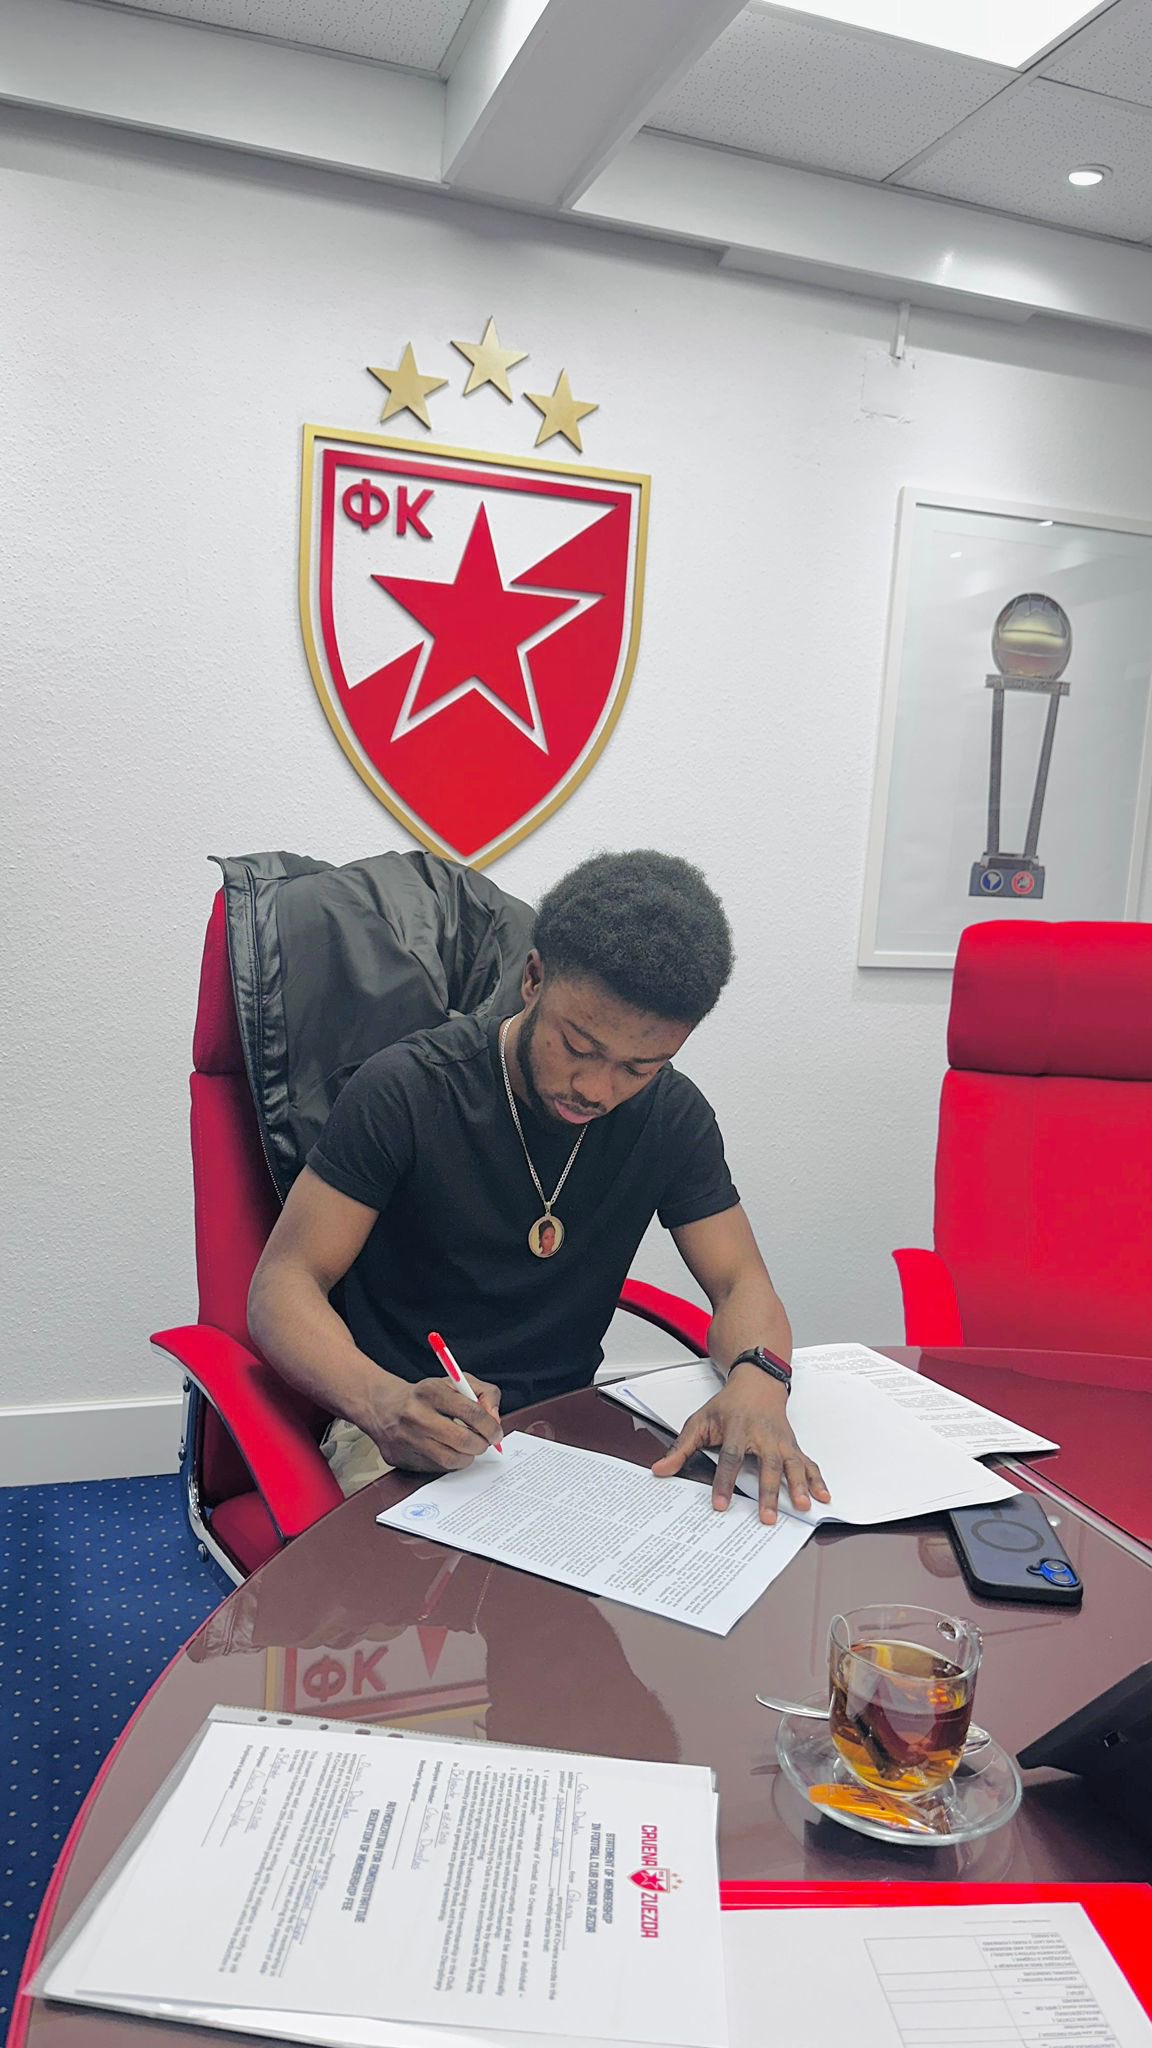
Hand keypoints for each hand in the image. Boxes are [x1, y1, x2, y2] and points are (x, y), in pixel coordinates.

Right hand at [366, 1373, 502, 1472]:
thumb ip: (484, 1394)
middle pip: (462, 1440)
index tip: (496, 1433)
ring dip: (466, 1457)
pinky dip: (448, 1462)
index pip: (471, 1412)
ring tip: (465, 1447)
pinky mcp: (401, 1458)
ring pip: (451, 1460)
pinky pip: (435, 1469)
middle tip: (483, 1442)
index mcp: (431, 1392)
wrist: (383, 1406)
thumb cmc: (426, 1395)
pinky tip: (445, 1450)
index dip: (490, 1426)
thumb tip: (495, 1421)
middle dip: (481, 1445)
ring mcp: (406, 1439)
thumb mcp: (456, 1382)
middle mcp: (416, 1415)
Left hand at [650, 1363, 830, 1523]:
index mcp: (737, 1428)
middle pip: (767, 1465)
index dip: (724, 1482)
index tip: (720, 1505)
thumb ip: (681, 1447)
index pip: (730, 1458)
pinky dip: (817, 1479)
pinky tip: (823, 1496)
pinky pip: (807, 1463)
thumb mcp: (700, 1421)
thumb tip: (660, 1469)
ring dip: (798, 1486)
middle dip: (768, 1492)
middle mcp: (762, 1435)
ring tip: (802, 1507)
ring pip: (792, 1464)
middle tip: (767, 1517)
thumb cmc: (728, 1405)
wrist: (757, 1383)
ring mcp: (781, 1441)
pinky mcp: (793, 1445)